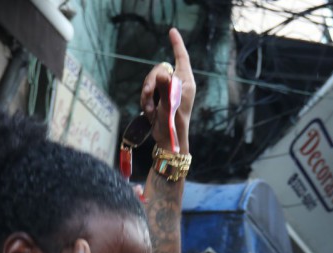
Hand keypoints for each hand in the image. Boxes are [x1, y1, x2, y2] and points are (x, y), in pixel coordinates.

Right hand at [141, 28, 195, 152]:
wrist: (168, 142)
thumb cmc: (173, 124)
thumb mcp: (169, 104)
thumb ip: (165, 87)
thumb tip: (162, 73)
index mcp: (186, 82)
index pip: (181, 57)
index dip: (176, 44)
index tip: (172, 31)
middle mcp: (178, 84)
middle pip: (160, 69)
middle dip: (150, 81)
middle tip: (147, 95)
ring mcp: (169, 91)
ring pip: (151, 81)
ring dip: (147, 95)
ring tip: (151, 110)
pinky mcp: (160, 98)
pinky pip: (147, 91)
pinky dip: (146, 102)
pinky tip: (150, 113)